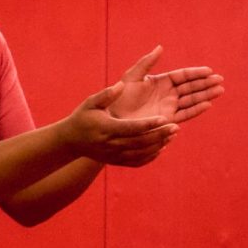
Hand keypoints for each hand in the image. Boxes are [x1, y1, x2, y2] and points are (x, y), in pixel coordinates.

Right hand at [61, 81, 178, 166]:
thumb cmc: (82, 118)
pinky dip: (152, 155)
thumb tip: (121, 85)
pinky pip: (138, 162)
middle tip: (176, 126)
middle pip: (141, 142)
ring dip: (159, 144)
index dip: (149, 124)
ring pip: (142, 153)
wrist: (71, 141)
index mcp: (106, 129)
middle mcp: (112, 144)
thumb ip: (106, 94)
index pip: (132, 128)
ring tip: (172, 134)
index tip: (165, 118)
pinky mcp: (117, 162)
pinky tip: (162, 146)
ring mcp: (115, 155)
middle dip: (160, 135)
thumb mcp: (90, 103)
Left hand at [109, 45, 224, 123]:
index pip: (182, 76)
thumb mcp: (132, 76)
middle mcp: (167, 94)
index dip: (195, 73)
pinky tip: (208, 104)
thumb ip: (146, 63)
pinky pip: (185, 113)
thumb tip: (160, 47)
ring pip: (191, 100)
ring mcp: (169, 107)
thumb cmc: (120, 96)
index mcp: (160, 81)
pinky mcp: (168, 119)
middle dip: (205, 83)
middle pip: (190, 87)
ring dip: (205, 95)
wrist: (114, 117)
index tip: (209, 71)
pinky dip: (196, 109)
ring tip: (220, 90)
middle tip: (220, 80)